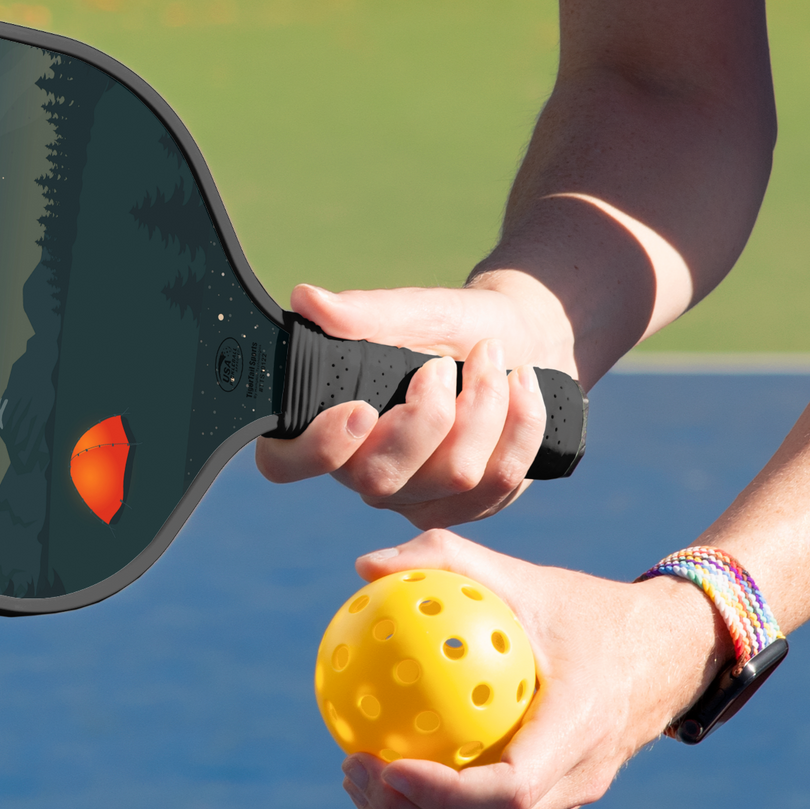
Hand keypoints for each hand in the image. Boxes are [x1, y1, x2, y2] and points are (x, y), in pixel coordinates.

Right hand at [256, 280, 571, 528]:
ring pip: (452, 477)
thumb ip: (366, 313)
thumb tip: (307, 300)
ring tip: (491, 359)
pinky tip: (522, 385)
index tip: (360, 408)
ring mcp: (415, 498)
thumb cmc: (456, 327)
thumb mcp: (418, 311)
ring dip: (484, 407)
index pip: (286, 464)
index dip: (317, 449)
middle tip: (442, 365)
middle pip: (379, 478)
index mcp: (328, 425)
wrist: (523, 342)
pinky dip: (520, 423)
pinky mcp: (467, 508)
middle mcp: (363, 472)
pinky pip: (497, 482)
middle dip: (428, 416)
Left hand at [337, 529, 730, 808]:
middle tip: (353, 768)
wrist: (664, 655)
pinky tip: (386, 781)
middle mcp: (578, 780)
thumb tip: (364, 567)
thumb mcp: (523, 576)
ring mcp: (567, 805)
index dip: (443, 793)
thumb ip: (447, 560)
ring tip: (357, 782)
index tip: (386, 764)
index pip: (511, 789)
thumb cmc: (584, 610)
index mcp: (580, 728)